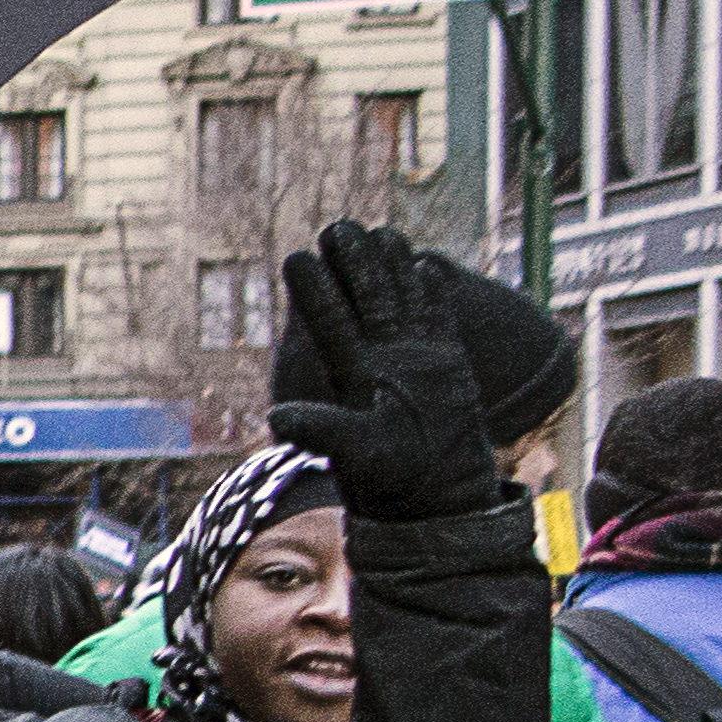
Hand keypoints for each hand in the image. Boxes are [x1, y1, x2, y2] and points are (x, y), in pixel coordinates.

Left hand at [263, 223, 507, 524]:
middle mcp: (379, 362)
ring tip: (381, 231)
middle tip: (337, 226)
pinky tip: (425, 263)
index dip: (317, 292)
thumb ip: (320, 431)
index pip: (330, 324)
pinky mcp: (447, 365)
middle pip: (364, 302)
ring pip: (401, 303)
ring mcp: (414, 360)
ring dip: (391, 270)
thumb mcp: (354, 453)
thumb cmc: (391, 481)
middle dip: (353, 266)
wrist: (435, 496)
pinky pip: (439, 321)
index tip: (298, 257)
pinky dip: (434, 295)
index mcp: (352, 376)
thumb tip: (275, 419)